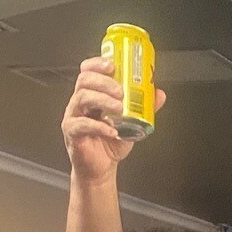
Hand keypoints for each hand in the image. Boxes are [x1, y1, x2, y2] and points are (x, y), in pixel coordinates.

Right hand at [60, 57, 165, 181]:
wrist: (102, 168)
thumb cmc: (111, 143)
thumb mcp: (132, 122)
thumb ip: (144, 107)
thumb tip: (159, 93)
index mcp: (92, 94)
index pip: (89, 71)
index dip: (98, 64)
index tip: (112, 65)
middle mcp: (80, 102)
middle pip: (84, 80)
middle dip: (103, 81)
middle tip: (120, 90)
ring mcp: (74, 116)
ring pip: (81, 98)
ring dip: (102, 100)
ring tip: (119, 108)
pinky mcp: (72, 132)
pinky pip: (81, 125)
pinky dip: (98, 126)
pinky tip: (112, 131)